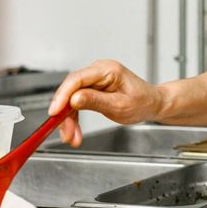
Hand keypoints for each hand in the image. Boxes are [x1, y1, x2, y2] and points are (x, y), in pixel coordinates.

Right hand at [48, 59, 164, 146]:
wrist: (152, 104)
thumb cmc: (142, 102)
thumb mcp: (120, 106)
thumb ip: (96, 102)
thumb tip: (74, 99)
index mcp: (107, 70)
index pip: (77, 79)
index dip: (62, 95)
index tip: (55, 112)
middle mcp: (98, 71)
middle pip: (70, 90)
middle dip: (64, 113)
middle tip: (66, 133)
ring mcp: (94, 79)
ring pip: (71, 98)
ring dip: (68, 119)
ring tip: (72, 137)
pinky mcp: (92, 89)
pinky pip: (76, 102)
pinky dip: (74, 118)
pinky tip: (74, 132)